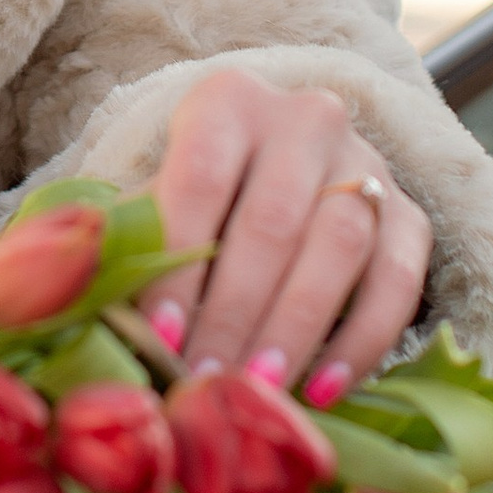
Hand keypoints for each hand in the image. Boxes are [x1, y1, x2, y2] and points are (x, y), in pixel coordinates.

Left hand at [145, 73, 431, 402]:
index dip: (180, 262)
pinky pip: (399, 279)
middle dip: (236, 311)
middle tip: (206, 382)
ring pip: (342, 244)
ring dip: (297, 327)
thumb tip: (83, 297)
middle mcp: (305, 119)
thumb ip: (127, 243)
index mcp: (228, 102)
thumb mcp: (151, 203)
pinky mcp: (409, 213)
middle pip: (274, 218)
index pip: (202, 177)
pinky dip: (362, 341)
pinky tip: (321, 390)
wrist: (271, 175)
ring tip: (260, 391)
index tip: (161, 338)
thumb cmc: (191, 203)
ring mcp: (366, 162)